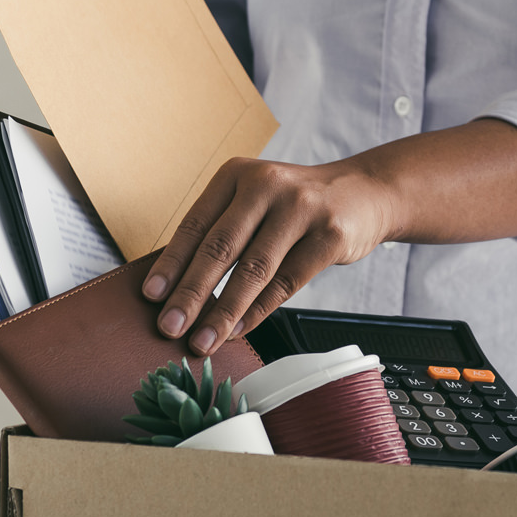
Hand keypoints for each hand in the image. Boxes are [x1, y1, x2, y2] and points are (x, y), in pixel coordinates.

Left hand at [144, 158, 400, 355]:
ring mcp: (301, 208)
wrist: (365, 192)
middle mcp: (266, 184)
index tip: (151, 296)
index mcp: (237, 175)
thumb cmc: (297, 206)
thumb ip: (222, 233)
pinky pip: (287, 281)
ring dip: (223, 312)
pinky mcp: (329, 234)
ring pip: (254, 270)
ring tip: (202, 341)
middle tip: (169, 327)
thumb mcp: (256, 201)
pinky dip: (259, 311)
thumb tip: (177, 289)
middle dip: (191, 293)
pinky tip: (239, 330)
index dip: (171, 263)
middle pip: (220, 247)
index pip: (195, 224)